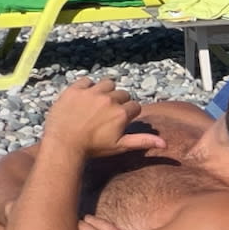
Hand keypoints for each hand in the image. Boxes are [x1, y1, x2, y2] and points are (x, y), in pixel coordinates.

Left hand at [41, 78, 166, 159]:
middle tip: (107, 114)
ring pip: (107, 83)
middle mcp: (109, 99)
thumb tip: (165, 143)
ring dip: (106, 90)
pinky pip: (87, 81)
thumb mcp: (119, 146)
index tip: (120, 121)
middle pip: (122, 94)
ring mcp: (92, 92)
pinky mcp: (75, 89)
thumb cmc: (92, 148)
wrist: (63, 144)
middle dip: (118, 102)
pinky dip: (87, 87)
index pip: (134, 106)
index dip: (129, 114)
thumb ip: (142, 141)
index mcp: (121, 113)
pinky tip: (84, 99)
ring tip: (98, 102)